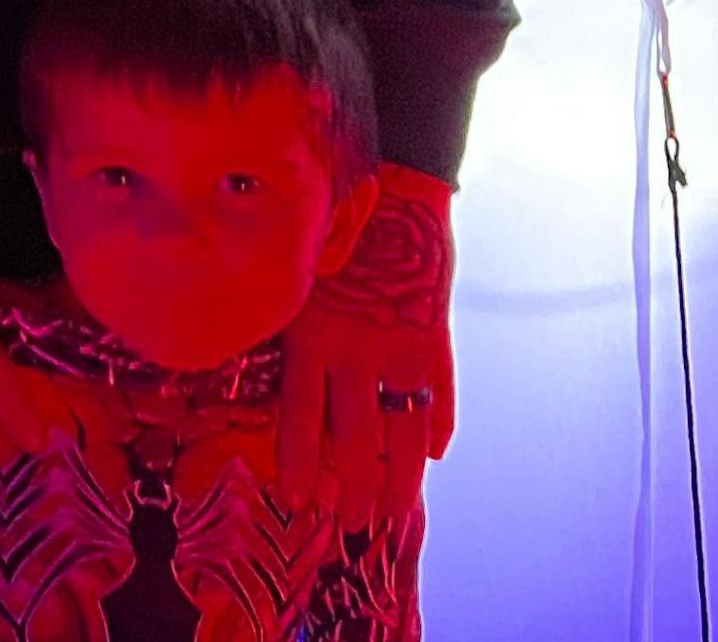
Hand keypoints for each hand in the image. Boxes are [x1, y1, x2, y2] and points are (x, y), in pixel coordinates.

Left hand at [277, 164, 454, 531]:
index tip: (297, 501)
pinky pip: (440, 395)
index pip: (302, 417)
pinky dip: (439, 426)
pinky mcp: (434, 339)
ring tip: (392, 512)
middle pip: (356, 438)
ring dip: (398, 479)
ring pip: (401, 432)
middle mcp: (356, 351)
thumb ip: (292, 334)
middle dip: (354, 488)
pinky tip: (434, 455)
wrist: (390, 195)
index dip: (300, 463)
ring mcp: (400, 349)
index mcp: (312, 337)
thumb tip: (277, 384)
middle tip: (351, 523)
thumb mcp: (297, 284)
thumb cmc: (329, 238)